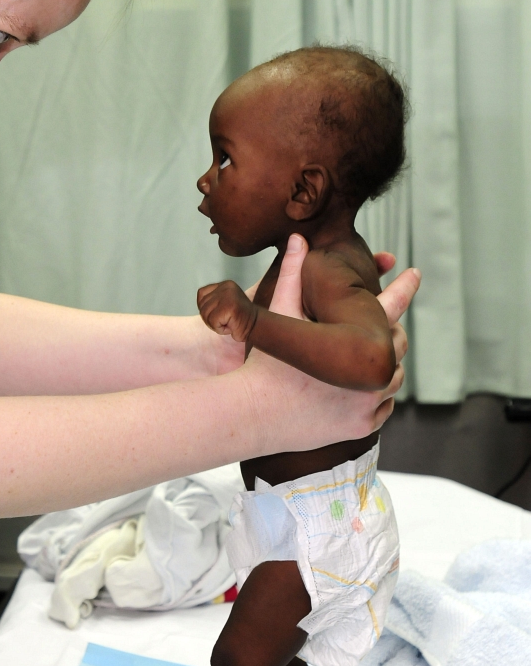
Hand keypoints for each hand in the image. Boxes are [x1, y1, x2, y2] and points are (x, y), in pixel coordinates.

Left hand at [198, 280, 257, 342]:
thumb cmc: (238, 319)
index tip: (218, 314)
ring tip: (228, 323)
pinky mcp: (229, 307)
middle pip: (202, 306)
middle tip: (224, 320)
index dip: (205, 307)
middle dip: (210, 318)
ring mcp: (228, 296)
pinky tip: (231, 326)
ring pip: (205, 314)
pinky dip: (220, 329)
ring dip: (215, 324)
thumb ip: (213, 300)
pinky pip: (213, 321)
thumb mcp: (224, 303)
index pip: (201, 294)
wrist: (256, 327)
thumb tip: (200, 304)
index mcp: (225, 284)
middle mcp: (226, 287)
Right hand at [239, 237, 419, 448]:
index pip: (391, 306)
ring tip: (368, 359)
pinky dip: (378, 397)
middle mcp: (367, 373)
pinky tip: (364, 389)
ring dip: (386, 366)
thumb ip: (291, 275)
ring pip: (394, 378)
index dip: (405, 286)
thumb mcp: (277, 315)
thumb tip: (297, 238)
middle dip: (388, 334)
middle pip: (397, 344)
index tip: (414, 272)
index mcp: (353, 341)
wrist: (252, 413)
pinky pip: (384, 408)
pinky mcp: (361, 426)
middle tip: (377, 329)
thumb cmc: (264, 363)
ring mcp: (366, 401)